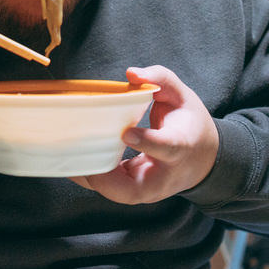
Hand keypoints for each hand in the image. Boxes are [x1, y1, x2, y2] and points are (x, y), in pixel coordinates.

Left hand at [71, 65, 218, 203]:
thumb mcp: (183, 97)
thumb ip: (161, 79)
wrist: (202, 161)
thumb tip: (132, 74)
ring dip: (90, 177)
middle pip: (133, 189)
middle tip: (80, 152)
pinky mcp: (134, 193)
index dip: (146, 142)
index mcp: (181, 147)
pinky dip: (89, 176)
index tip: (126, 133)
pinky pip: (108, 190)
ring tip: (66, 155)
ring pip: (115, 194)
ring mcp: (147, 190)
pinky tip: (69, 159)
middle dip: (104, 177)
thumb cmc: (189, 126)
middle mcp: (163, 176)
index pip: (166, 148)